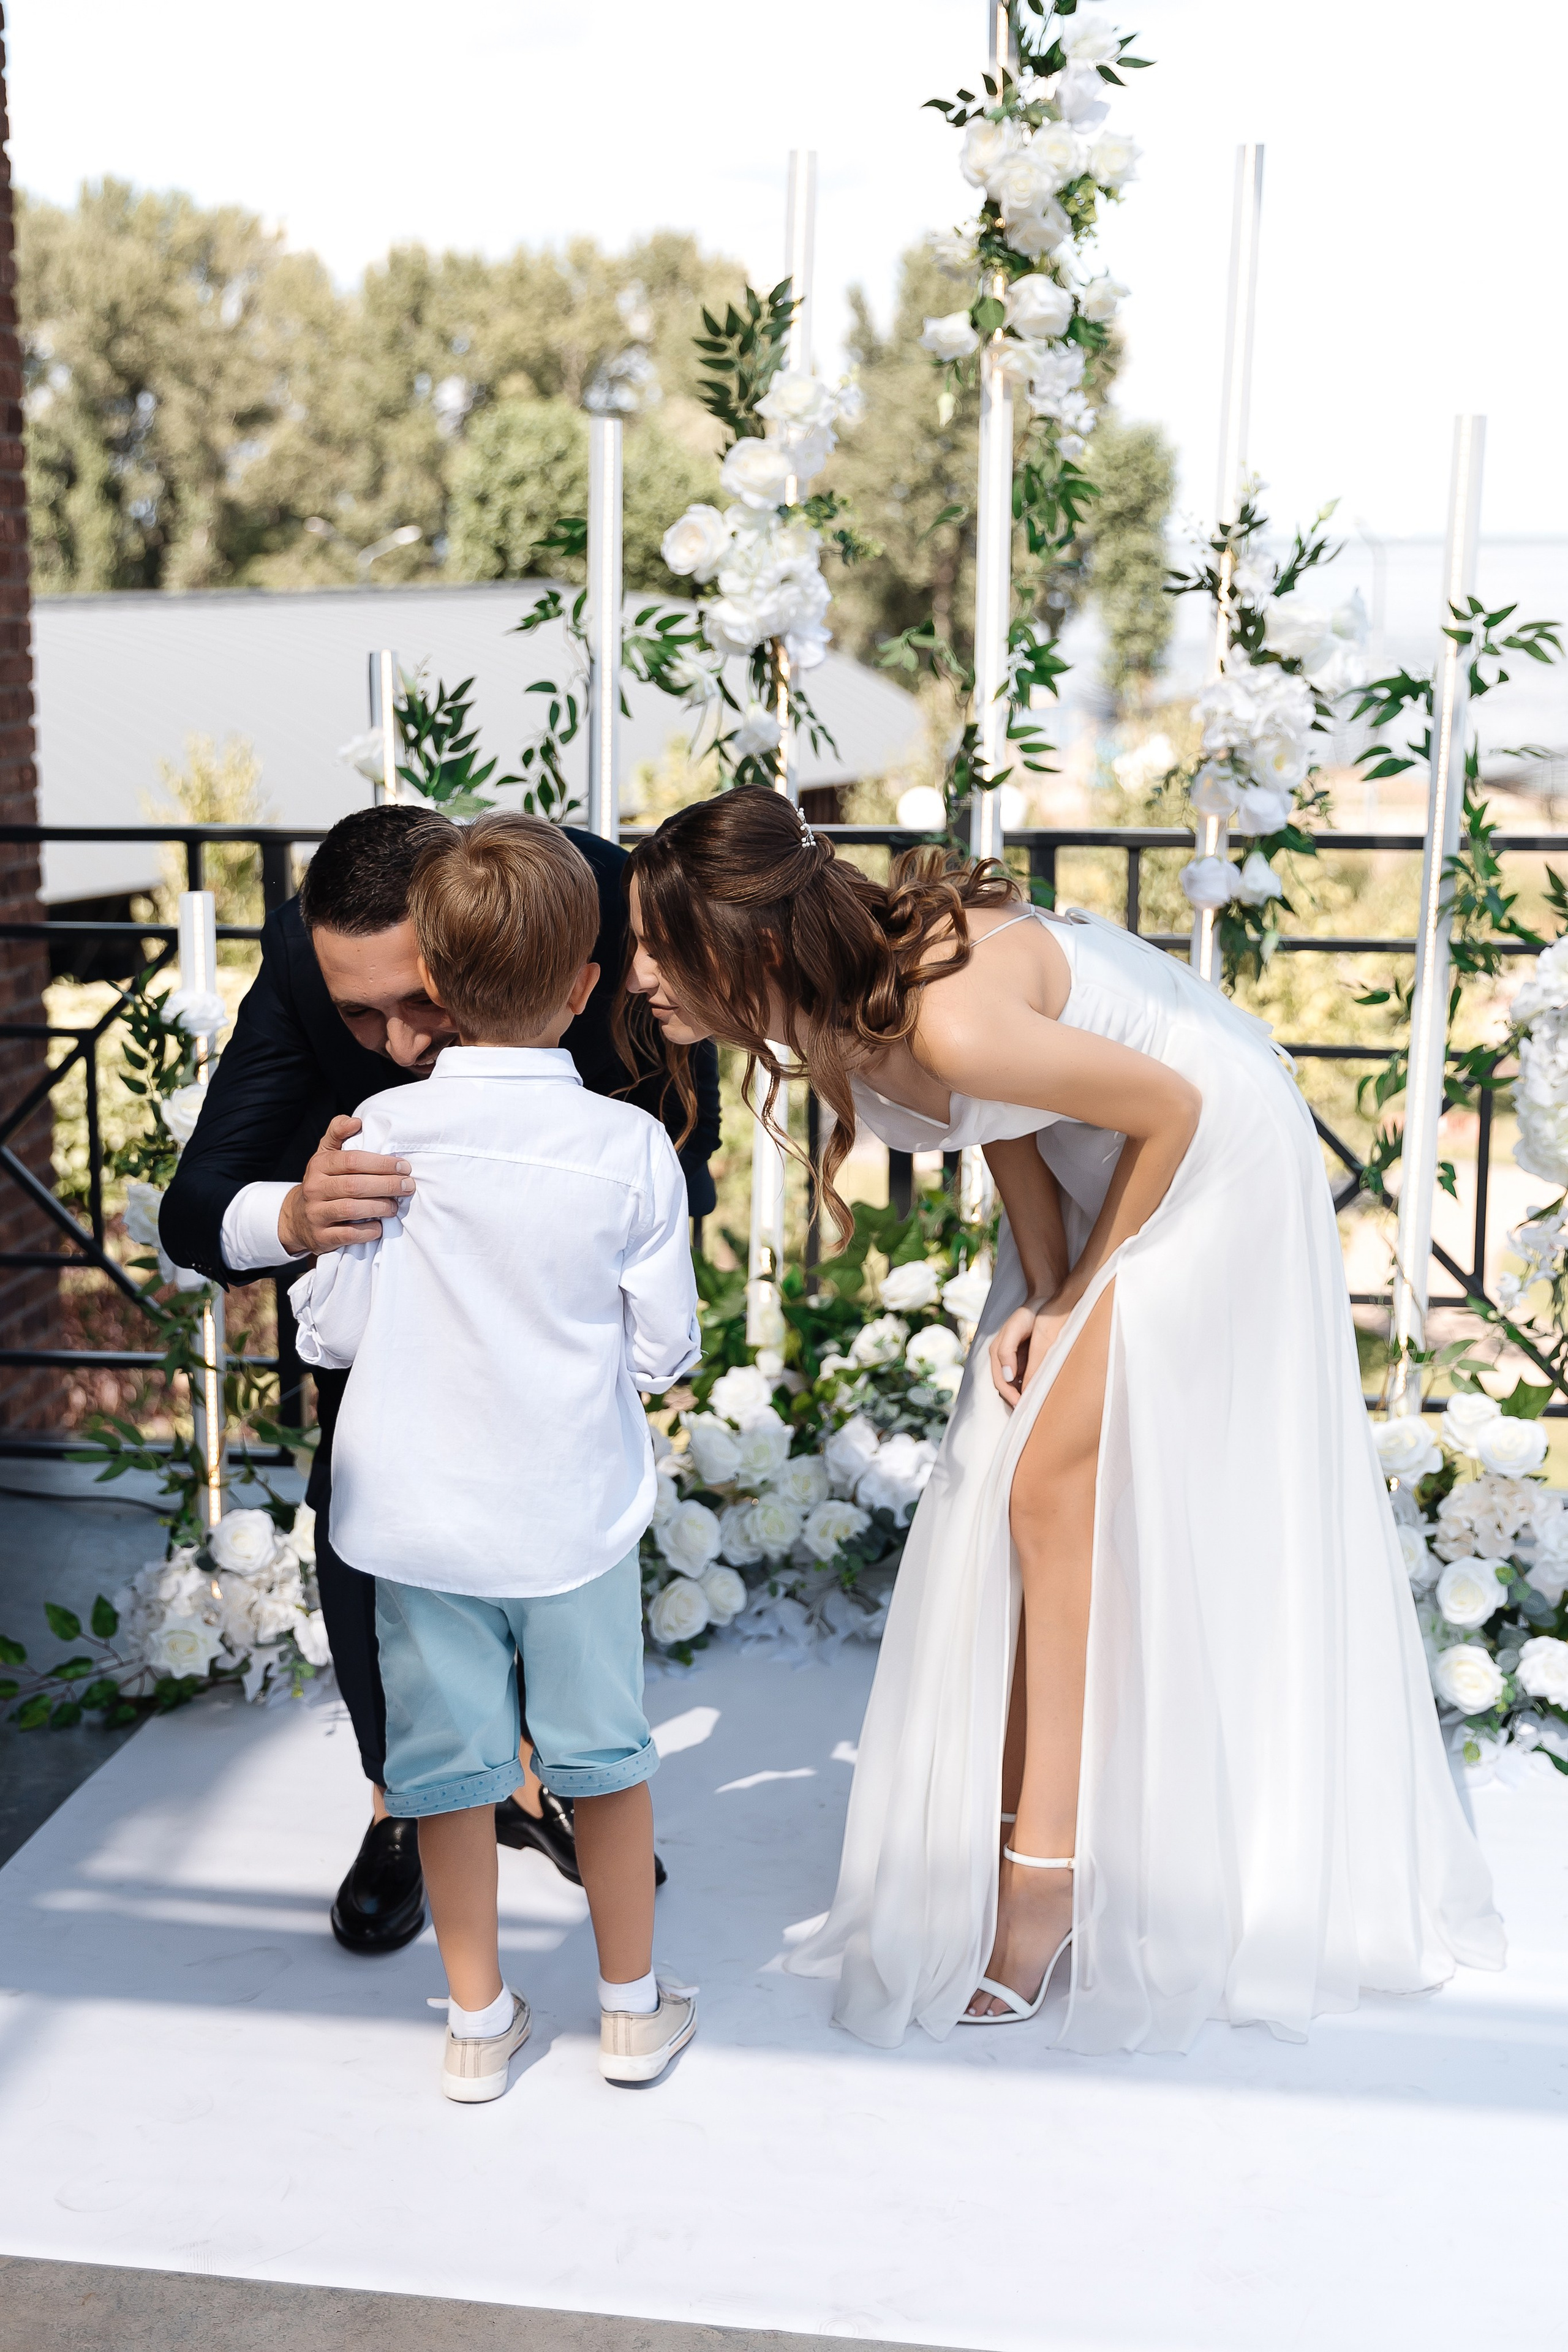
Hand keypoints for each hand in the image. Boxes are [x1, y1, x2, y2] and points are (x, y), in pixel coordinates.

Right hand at [277, 1116, 412, 1255]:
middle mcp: (314, 1188)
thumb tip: (356, 1121)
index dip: (381, 1163)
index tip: (403, 1166)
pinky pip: (348, 1234)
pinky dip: (368, 1231)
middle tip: (408, 1186)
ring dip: (379, 1207)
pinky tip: (379, 1226)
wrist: (297, 1219)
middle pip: (354, 1185)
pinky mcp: (321, 1237)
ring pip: (351, 1209)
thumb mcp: (325, 1155)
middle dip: (387, 1185)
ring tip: (395, 1206)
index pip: (352, 1161)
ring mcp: (316, 1214)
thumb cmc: (323, 1182)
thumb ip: (338, 1133)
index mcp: (319, 1165)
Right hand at [990, 1294, 1074, 1406]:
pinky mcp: (1025, 1358)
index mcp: (997, 1352)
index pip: (1000, 1382)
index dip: (1010, 1396)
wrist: (1043, 1299)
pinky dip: (1030, 1385)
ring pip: (1015, 1384)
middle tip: (1029, 1411)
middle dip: (1015, 1399)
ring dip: (1022, 1394)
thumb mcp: (1015, 1330)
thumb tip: (1007, 1375)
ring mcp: (1014, 1359)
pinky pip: (1026, 1376)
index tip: (1022, 1406)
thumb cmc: (1028, 1313)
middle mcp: (1003, 1358)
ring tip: (1035, 1405)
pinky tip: (1040, 1390)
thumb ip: (1007, 1351)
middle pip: (1006, 1386)